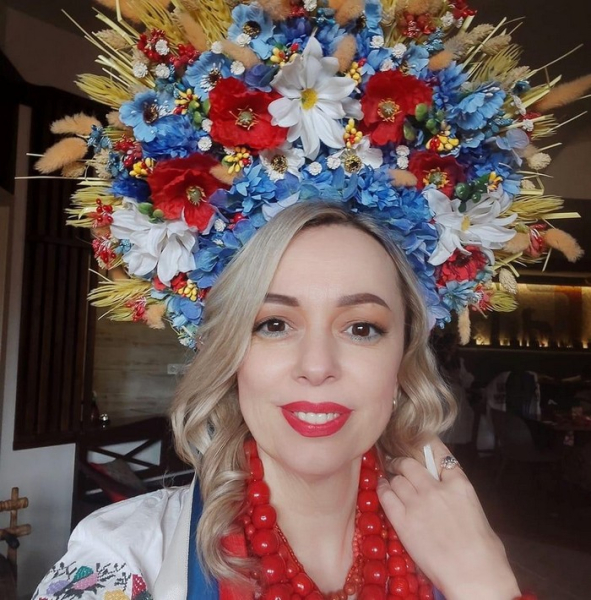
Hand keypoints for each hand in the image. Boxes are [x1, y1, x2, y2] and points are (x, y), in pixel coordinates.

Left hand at [377, 438, 520, 599]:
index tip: (417, 440)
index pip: (439, 453)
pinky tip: (382, 487)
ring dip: (392, 475)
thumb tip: (450, 497)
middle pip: (410, 463)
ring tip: (389, 476)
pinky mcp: (402, 520)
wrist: (475, 577)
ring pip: (396, 478)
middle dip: (402, 461)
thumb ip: (459, 498)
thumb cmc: (486, 553)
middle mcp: (435, 488)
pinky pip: (386, 496)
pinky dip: (382, 489)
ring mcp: (417, 503)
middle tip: (397, 463)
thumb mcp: (477, 513)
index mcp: (459, 484)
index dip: (425, 444)